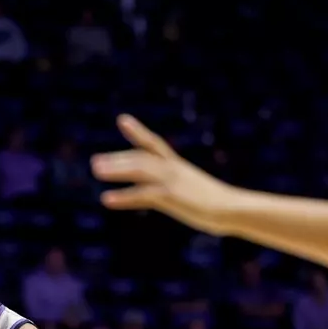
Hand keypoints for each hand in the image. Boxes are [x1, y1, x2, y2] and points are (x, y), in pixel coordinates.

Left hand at [91, 114, 239, 234]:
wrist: (232, 208)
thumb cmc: (219, 204)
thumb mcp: (195, 193)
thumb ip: (181, 190)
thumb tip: (174, 195)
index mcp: (179, 166)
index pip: (155, 143)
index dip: (138, 132)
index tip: (122, 120)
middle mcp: (173, 169)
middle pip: (141, 158)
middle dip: (117, 158)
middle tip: (94, 162)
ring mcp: (171, 181)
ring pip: (139, 170)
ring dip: (116, 169)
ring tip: (95, 170)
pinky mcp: (171, 196)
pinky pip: (142, 194)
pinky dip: (123, 196)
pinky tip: (106, 199)